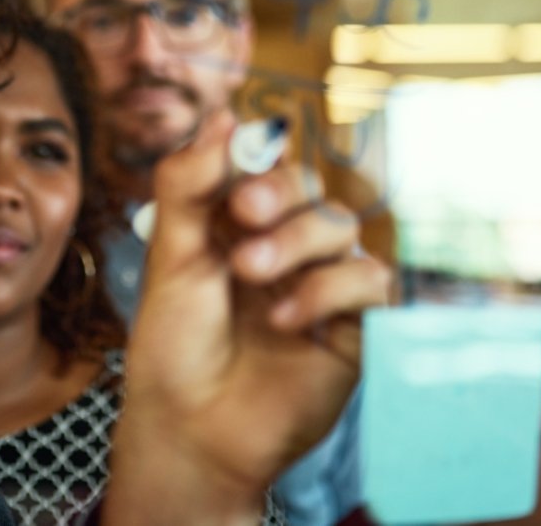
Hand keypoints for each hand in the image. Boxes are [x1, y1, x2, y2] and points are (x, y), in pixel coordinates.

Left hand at [104, 109, 390, 524]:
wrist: (190, 426)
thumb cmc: (174, 344)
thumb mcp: (171, 254)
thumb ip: (189, 183)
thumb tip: (224, 115)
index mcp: (239, 222)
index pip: (267, 162)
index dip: (257, 160)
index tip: (229, 178)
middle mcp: (285, 245)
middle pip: (310, 185)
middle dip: (278, 191)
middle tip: (242, 214)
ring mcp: (322, 284)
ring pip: (341, 226)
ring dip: (294, 242)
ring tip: (249, 276)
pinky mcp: (354, 327)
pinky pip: (370, 281)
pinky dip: (326, 290)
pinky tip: (282, 318)